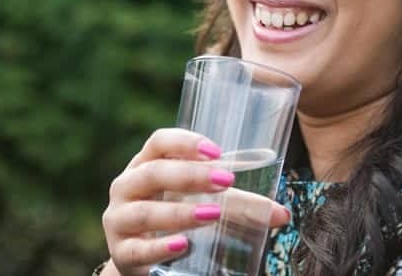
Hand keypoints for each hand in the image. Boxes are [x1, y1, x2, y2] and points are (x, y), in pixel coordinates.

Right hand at [101, 128, 290, 275]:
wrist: (139, 258)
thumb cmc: (173, 218)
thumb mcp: (201, 203)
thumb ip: (238, 204)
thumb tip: (283, 213)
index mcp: (146, 164)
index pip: (159, 142)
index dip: (185, 142)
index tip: (217, 151)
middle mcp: (127, 187)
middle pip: (154, 173)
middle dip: (191, 176)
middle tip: (226, 180)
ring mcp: (119, 220)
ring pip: (145, 211)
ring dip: (180, 212)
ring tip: (212, 214)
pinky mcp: (120, 253)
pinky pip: (138, 250)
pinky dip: (161, 247)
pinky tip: (183, 245)